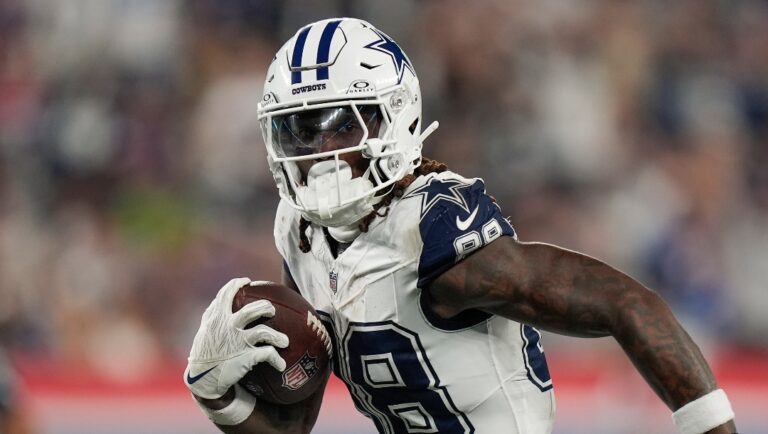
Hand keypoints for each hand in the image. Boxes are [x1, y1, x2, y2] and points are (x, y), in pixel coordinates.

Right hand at [184, 277, 288, 398]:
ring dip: (277, 337)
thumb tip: (221, 301)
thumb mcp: (205, 330)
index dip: (237, 284)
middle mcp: (228, 326)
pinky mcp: (246, 357)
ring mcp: (238, 342)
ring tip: (284, 341)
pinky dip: (276, 359)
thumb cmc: (204, 352)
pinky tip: (281, 365)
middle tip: (271, 311)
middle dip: (266, 308)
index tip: (246, 281)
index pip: (226, 294)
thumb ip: (214, 316)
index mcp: (217, 318)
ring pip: (264, 332)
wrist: (202, 379)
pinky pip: (267, 354)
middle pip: (252, 310)